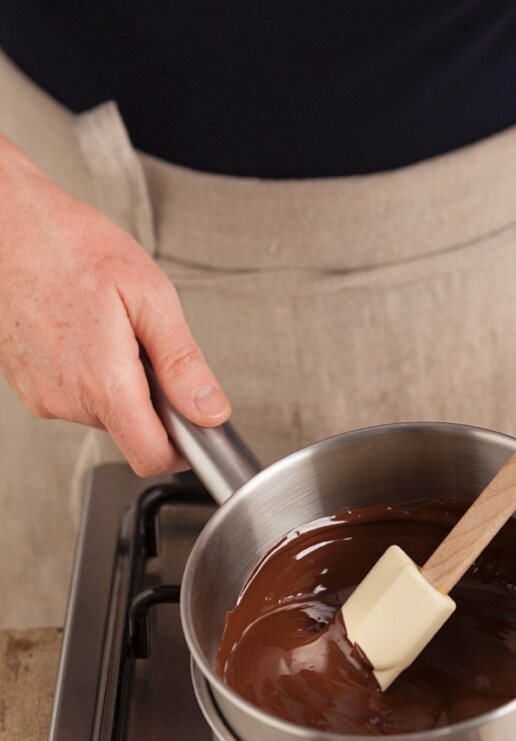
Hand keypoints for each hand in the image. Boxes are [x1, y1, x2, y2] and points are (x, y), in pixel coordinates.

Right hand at [0, 136, 230, 474]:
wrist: (5, 224)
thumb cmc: (70, 245)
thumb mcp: (149, 295)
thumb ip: (183, 363)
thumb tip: (210, 410)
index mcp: (103, 383)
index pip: (151, 458)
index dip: (181, 447)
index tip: (194, 423)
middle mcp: (66, 399)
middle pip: (131, 431)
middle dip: (150, 398)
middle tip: (144, 344)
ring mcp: (42, 394)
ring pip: (103, 412)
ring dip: (119, 381)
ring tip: (109, 328)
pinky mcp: (27, 385)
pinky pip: (75, 395)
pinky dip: (90, 372)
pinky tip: (84, 331)